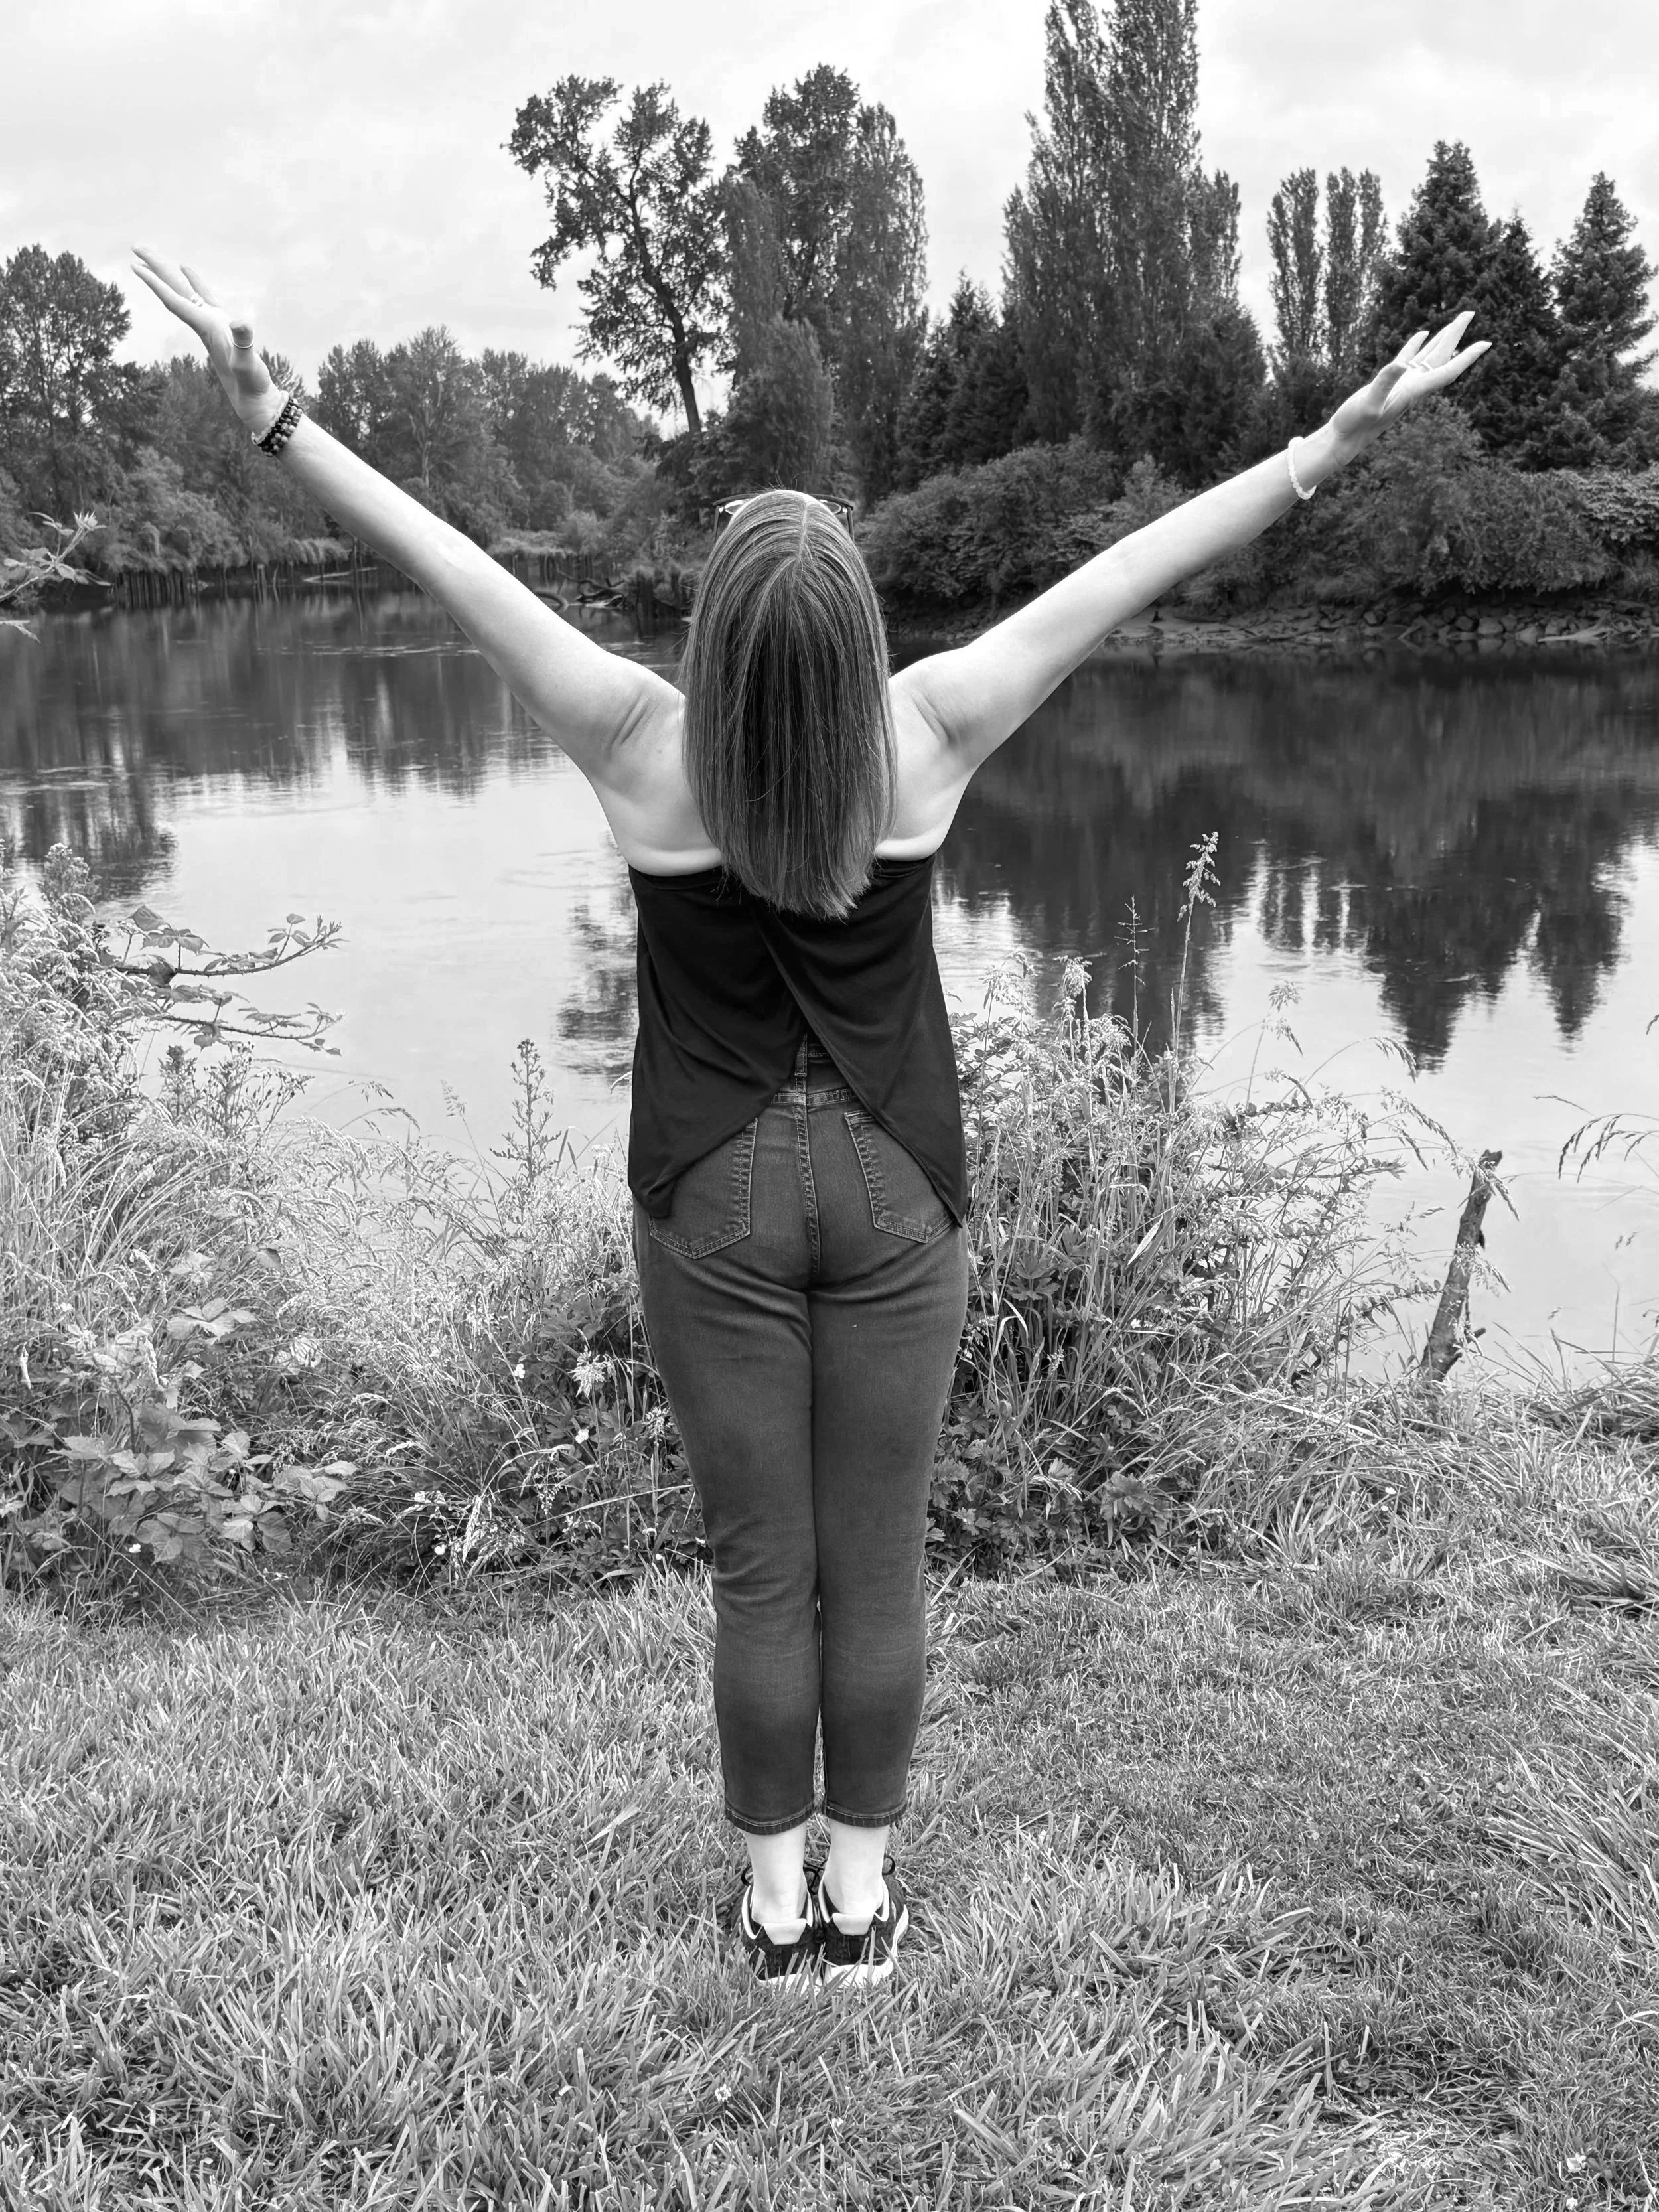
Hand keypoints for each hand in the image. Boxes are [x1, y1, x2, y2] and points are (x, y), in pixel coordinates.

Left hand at [130, 246, 286, 436]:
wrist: (253, 401)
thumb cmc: (250, 384)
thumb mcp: (248, 364)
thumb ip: (244, 343)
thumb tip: (238, 322)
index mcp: (206, 327)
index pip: (176, 301)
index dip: (156, 284)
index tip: (136, 265)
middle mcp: (204, 323)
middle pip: (174, 290)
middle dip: (156, 269)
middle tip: (136, 246)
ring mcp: (211, 323)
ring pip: (184, 291)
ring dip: (169, 273)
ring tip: (152, 256)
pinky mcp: (221, 325)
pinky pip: (203, 296)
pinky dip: (194, 281)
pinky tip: (186, 269)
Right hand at [1328, 311, 1490, 454]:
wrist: (1344, 440)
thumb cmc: (1355, 424)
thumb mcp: (1369, 402)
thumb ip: (1385, 382)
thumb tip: (1402, 363)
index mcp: (1413, 390)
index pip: (1447, 370)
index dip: (1468, 357)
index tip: (1487, 343)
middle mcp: (1413, 387)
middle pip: (1442, 357)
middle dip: (1456, 335)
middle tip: (1470, 311)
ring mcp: (1403, 385)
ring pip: (1429, 357)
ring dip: (1442, 340)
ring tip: (1455, 322)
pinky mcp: (1391, 384)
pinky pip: (1410, 359)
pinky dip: (1417, 345)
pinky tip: (1423, 334)